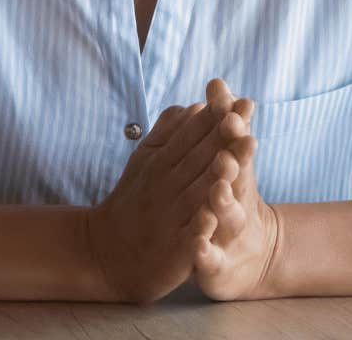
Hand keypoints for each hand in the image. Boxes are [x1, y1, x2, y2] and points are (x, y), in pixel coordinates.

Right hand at [83, 89, 244, 302]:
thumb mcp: (143, 162)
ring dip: (219, 173)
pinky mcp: (175, 250)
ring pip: (197, 192)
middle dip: (221, 137)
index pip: (189, 135)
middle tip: (244, 115)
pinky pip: (190, 235)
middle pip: (197, 158)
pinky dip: (201, 226)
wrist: (107, 253)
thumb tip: (193, 105)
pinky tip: (214, 216)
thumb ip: (167, 133)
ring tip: (241, 153)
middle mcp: (163, 186)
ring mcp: (169, 217)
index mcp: (159, 162)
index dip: (211, 118)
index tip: (234, 97)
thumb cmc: (133, 201)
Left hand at [189, 79, 282, 300]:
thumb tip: (217, 81)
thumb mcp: (227, 161)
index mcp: (236, 175)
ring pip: (227, 216)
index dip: (234, 126)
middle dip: (235, 156)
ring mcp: (229, 234)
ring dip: (223, 200)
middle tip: (232, 135)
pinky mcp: (217, 264)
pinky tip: (197, 246)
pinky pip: (210, 257)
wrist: (247, 259)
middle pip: (238, 177)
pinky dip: (205, 251)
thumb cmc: (229, 199)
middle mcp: (238, 202)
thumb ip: (223, 123)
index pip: (236, 146)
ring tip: (218, 187)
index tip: (234, 103)